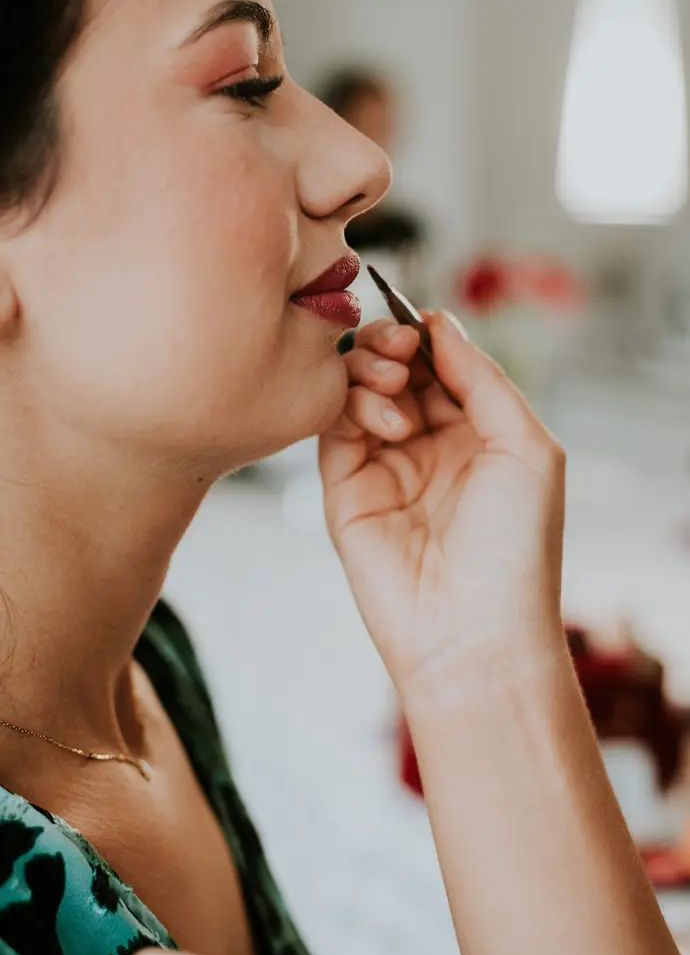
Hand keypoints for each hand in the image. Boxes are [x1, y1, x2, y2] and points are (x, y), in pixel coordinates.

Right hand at [319, 312, 566, 695]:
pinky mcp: (345, 490)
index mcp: (477, 436)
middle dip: (394, 345)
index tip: (422, 324)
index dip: (429, 337)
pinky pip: (334, 428)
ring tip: (393, 384)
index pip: (442, 365)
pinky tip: (385, 421)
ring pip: (358, 390)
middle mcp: (427, 447)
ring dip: (372, 370)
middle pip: (395, 369)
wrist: (474, 630)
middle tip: (400, 348)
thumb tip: (440, 323)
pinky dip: (352, 406)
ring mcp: (383, 467)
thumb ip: (484, 378)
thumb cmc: (516, 549)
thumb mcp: (528, 447)